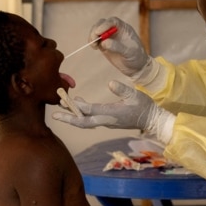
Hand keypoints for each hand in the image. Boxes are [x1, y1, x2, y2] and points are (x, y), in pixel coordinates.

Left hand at [51, 81, 174, 142]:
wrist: (151, 120)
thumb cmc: (144, 107)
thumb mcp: (135, 95)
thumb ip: (122, 89)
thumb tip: (110, 83)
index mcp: (111, 114)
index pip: (90, 111)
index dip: (76, 107)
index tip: (64, 103)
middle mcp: (106, 120)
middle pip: (83, 122)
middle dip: (68, 118)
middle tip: (54, 114)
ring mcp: (106, 121)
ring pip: (85, 121)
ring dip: (73, 115)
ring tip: (61, 106)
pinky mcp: (108, 120)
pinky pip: (91, 118)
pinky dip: (82, 113)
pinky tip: (78, 103)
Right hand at [89, 17, 152, 78]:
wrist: (135, 67)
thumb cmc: (136, 56)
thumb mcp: (129, 52)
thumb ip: (117, 46)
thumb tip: (104, 42)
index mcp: (124, 28)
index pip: (113, 21)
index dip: (105, 24)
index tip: (99, 32)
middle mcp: (115, 30)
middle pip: (102, 23)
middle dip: (96, 29)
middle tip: (94, 39)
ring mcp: (108, 37)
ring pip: (96, 30)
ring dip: (93, 36)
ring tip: (94, 45)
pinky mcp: (103, 44)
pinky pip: (95, 39)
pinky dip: (92, 42)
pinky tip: (94, 47)